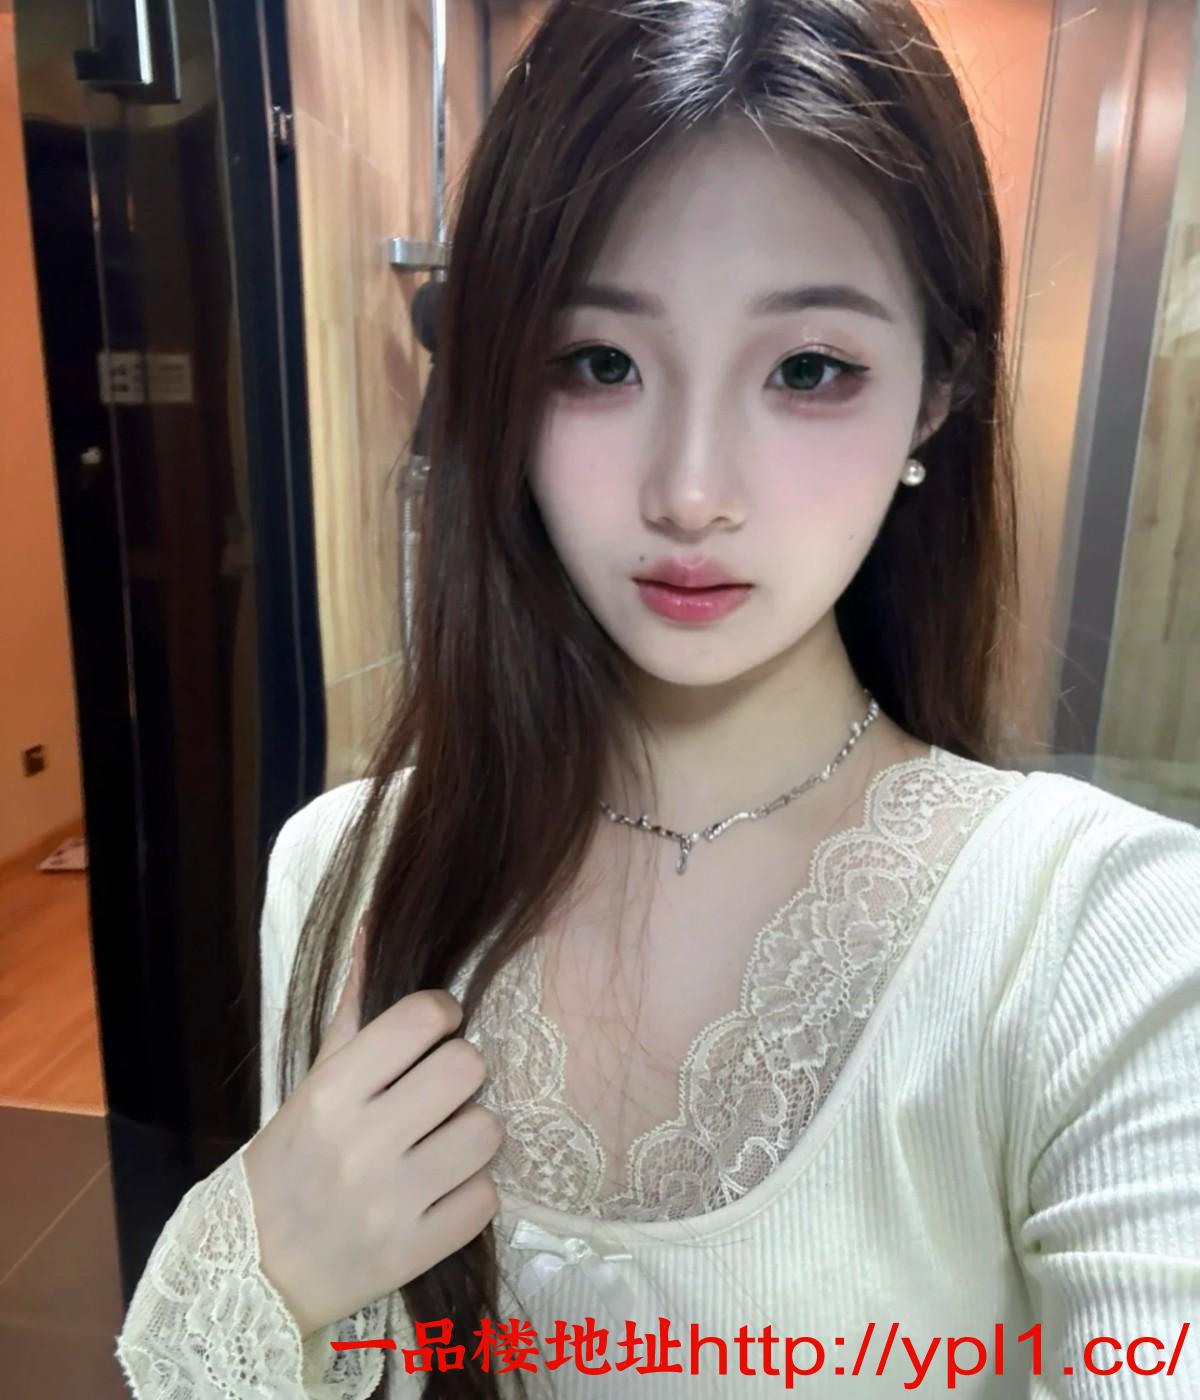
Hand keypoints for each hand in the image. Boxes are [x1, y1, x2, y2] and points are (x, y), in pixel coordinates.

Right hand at [243, 924, 503, 1338]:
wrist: (253, 1269)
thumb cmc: (291, 1160)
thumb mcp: (314, 1081)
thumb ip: (354, 1009)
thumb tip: (374, 925)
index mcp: (334, 1091)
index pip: (424, 1017)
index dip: (441, 1015)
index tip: (433, 1031)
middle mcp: (364, 1142)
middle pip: (468, 1067)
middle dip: (460, 1073)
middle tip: (440, 1090)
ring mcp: (393, 1201)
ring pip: (487, 1130)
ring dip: (472, 1131)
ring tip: (444, 1140)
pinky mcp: (417, 1252)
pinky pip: (487, 1197)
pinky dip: (472, 1190)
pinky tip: (443, 1187)